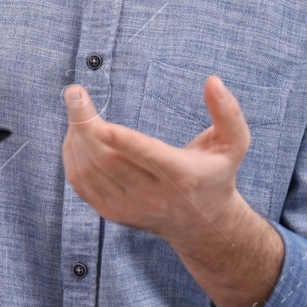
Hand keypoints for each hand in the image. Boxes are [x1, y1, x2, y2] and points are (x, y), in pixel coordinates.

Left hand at [62, 76, 282, 306]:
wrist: (202, 226)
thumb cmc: (215, 174)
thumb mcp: (234, 144)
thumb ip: (228, 112)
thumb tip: (212, 81)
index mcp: (182, 175)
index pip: (146, 156)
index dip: (121, 139)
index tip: (98, 120)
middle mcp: (153, 196)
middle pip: (108, 160)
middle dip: (85, 123)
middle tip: (73, 92)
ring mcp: (129, 207)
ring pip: (89, 170)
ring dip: (76, 135)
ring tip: (78, 108)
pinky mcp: (112, 213)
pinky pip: (80, 183)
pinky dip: (72, 155)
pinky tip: (76, 133)